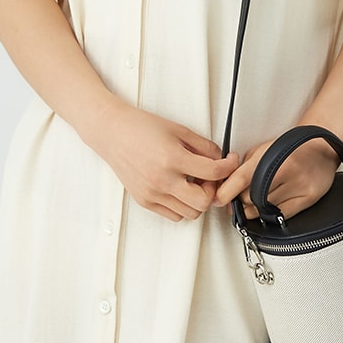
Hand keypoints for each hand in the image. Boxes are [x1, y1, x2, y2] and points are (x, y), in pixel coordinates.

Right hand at [99, 102, 238, 222]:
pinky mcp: (144, 201)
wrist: (112, 133)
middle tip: (210, 177)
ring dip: (197, 200)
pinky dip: (181, 206)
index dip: (228, 167)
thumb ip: (203, 146)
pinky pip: (173, 215)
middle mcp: (162, 180)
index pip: (213, 172)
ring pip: (189, 213)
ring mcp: (152, 194)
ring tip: (192, 182)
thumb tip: (220, 158)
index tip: (230, 162)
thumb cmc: (140, 127)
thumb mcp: (178, 129)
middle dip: (213, 189)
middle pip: (203, 201)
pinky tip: (179, 188)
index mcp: (172, 159)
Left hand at [213, 136, 339, 220]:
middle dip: (241, 200)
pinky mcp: (307, 199)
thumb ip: (244, 166)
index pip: (243, 178)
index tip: (219, 199)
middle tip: (240, 196)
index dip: (227, 192)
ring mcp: (299, 186)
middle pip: (251, 198)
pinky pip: (280, 217)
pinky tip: (272, 204)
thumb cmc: (291, 148)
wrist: (322, 149)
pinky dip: (271, 214)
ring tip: (259, 197)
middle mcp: (286, 170)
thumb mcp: (264, 149)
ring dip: (255, 208)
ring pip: (264, 210)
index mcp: (273, 155)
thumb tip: (225, 186)